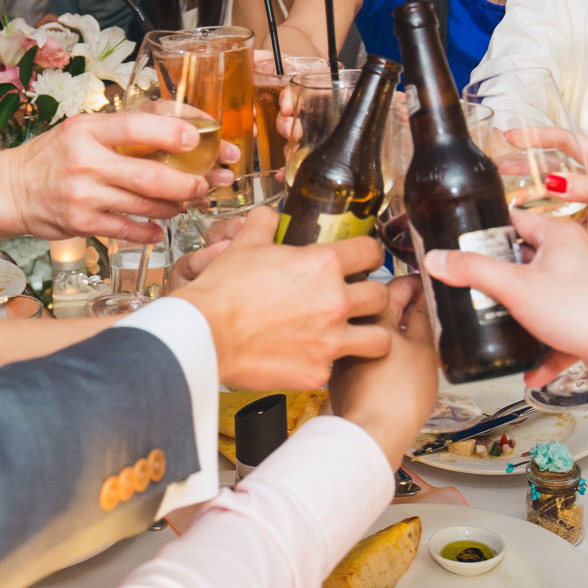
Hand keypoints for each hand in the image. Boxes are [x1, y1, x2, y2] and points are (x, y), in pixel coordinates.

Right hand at [0, 112, 236, 244]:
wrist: (11, 189)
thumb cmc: (55, 155)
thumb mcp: (83, 128)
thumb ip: (126, 126)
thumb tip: (182, 123)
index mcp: (88, 129)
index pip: (136, 126)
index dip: (172, 132)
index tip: (198, 138)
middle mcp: (85, 161)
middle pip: (149, 176)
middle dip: (187, 183)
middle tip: (205, 183)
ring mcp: (83, 195)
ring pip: (144, 205)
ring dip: (174, 205)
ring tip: (187, 201)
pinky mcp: (80, 223)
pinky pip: (127, 229)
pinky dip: (150, 230)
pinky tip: (161, 227)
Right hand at [169, 208, 390, 389]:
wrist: (206, 333)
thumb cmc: (223, 291)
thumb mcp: (245, 245)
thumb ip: (264, 225)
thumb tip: (268, 216)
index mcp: (323, 265)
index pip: (371, 252)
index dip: (370, 254)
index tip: (366, 260)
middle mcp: (335, 301)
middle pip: (381, 296)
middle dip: (372, 296)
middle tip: (357, 299)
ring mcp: (330, 340)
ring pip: (380, 338)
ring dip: (370, 334)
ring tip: (355, 334)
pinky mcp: (318, 371)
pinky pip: (338, 367)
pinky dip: (328, 363)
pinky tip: (313, 357)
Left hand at [330, 277, 436, 463]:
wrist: (371, 433)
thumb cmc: (397, 396)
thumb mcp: (423, 350)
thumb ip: (423, 319)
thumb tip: (424, 300)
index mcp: (373, 315)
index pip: (396, 285)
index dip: (416, 284)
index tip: (426, 286)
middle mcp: (351, 328)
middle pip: (379, 304)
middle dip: (401, 303)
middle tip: (423, 309)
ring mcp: (344, 349)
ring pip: (370, 328)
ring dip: (389, 327)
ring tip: (413, 337)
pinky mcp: (340, 371)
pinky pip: (361, 349)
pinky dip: (379, 349)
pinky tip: (395, 361)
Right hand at [424, 209, 587, 390]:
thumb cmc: (582, 310)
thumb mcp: (514, 287)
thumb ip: (473, 270)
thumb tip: (440, 258)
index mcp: (561, 234)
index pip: (517, 219)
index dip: (490, 230)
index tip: (468, 243)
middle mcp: (578, 253)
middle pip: (529, 257)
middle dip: (503, 275)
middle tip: (477, 285)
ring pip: (546, 293)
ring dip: (523, 312)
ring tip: (499, 321)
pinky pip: (563, 325)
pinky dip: (547, 344)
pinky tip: (531, 366)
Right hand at [504, 128, 587, 296]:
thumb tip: (553, 181)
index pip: (569, 144)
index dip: (540, 137)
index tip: (513, 136)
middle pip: (557, 172)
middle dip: (527, 169)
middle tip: (497, 169)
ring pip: (556, 202)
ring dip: (533, 200)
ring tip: (503, 199)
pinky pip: (564, 229)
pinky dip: (545, 228)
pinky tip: (526, 228)